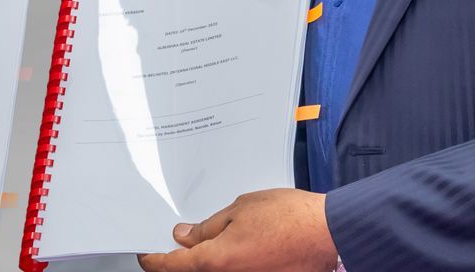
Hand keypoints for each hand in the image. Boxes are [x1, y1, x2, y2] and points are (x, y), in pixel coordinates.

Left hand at [136, 190, 337, 271]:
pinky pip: (237, 271)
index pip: (173, 265)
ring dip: (210, 259)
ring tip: (216, 234)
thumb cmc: (289, 217)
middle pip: (195, 271)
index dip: (155, 260)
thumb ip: (209, 226)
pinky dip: (230, 261)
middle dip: (184, 256)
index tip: (146, 255)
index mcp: (216, 261)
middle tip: (181, 237)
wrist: (329, 233)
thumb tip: (185, 236)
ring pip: (216, 271)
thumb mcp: (240, 209)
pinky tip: (237, 243)